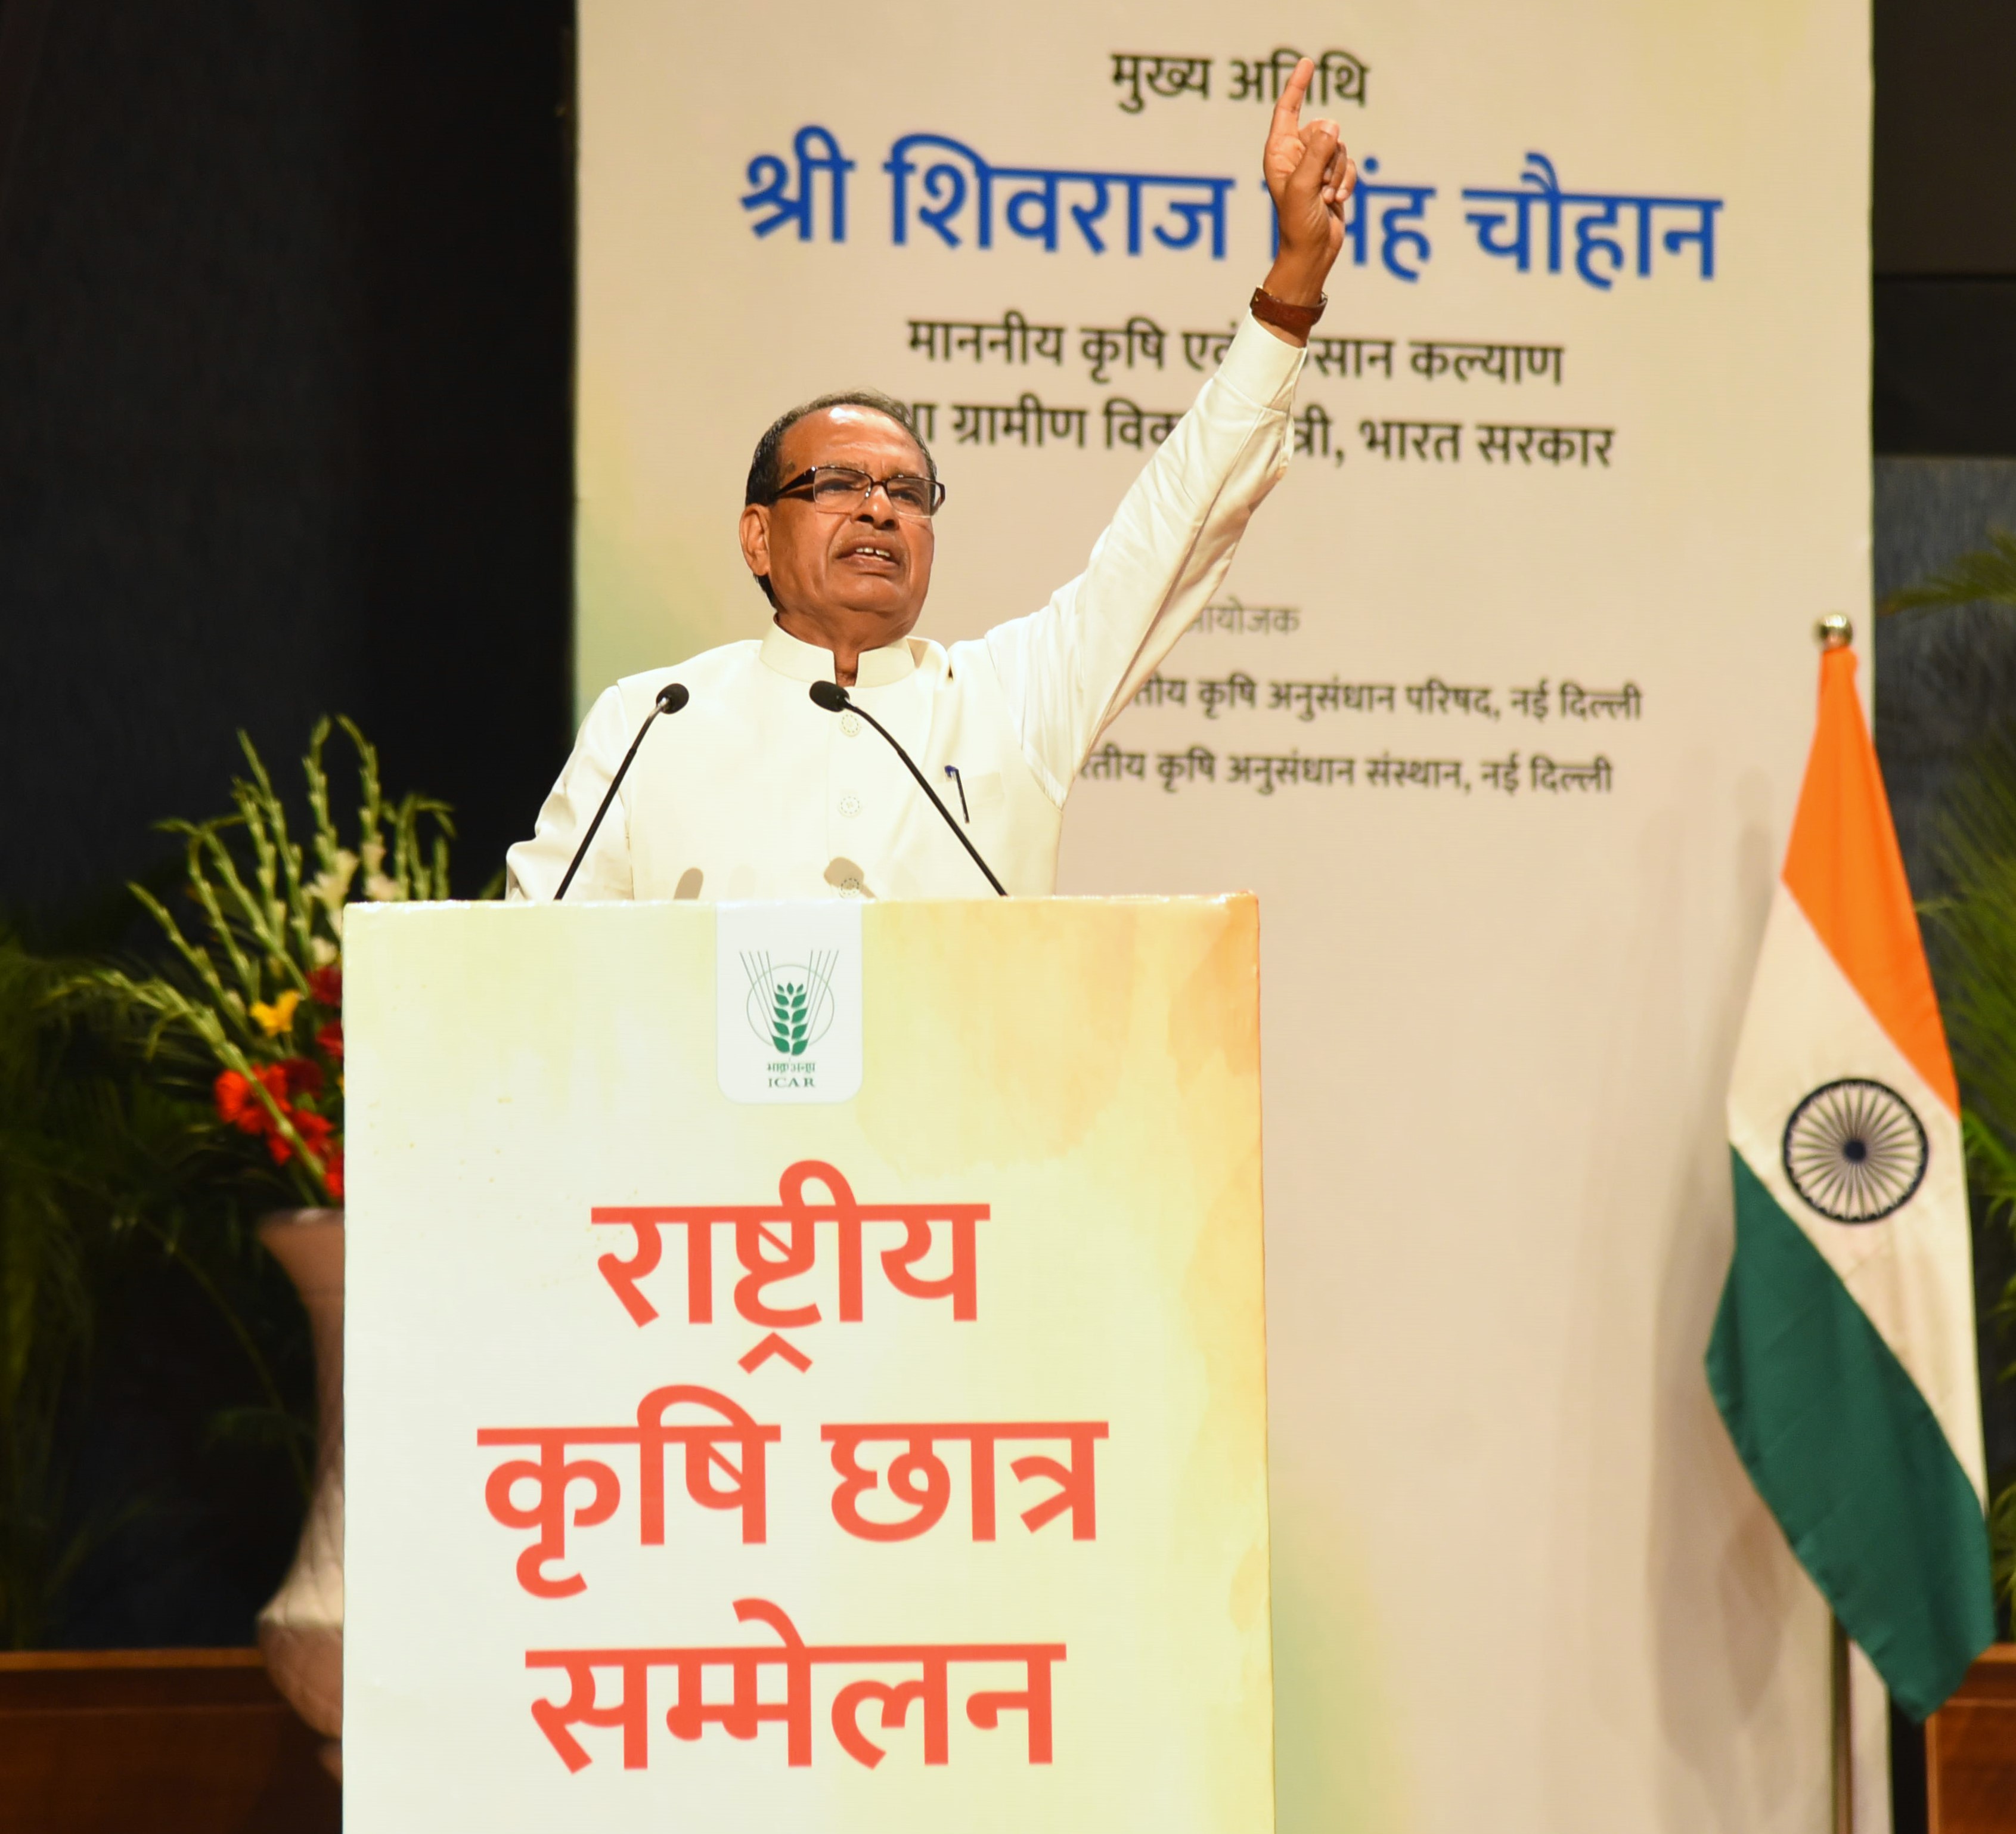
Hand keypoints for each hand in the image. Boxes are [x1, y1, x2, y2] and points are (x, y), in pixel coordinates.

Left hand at [1261, 57, 1353, 307]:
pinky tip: (1337, 200)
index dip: (1297, 86)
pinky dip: (1347, 181)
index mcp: (1279, 153)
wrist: (1312, 254)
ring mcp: (1314, 166)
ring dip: (1338, 173)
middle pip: (1324, 130)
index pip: (1287, 110)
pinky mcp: (1331, 177)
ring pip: (1339, 148)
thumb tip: (1332, 125)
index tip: (1307, 63)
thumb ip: (1317, 153)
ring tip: (1326, 198)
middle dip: (1329, 156)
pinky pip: (1349, 164)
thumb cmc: (1298, 224)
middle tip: (1319, 186)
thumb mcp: (1304, 186)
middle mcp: (1296, 155)